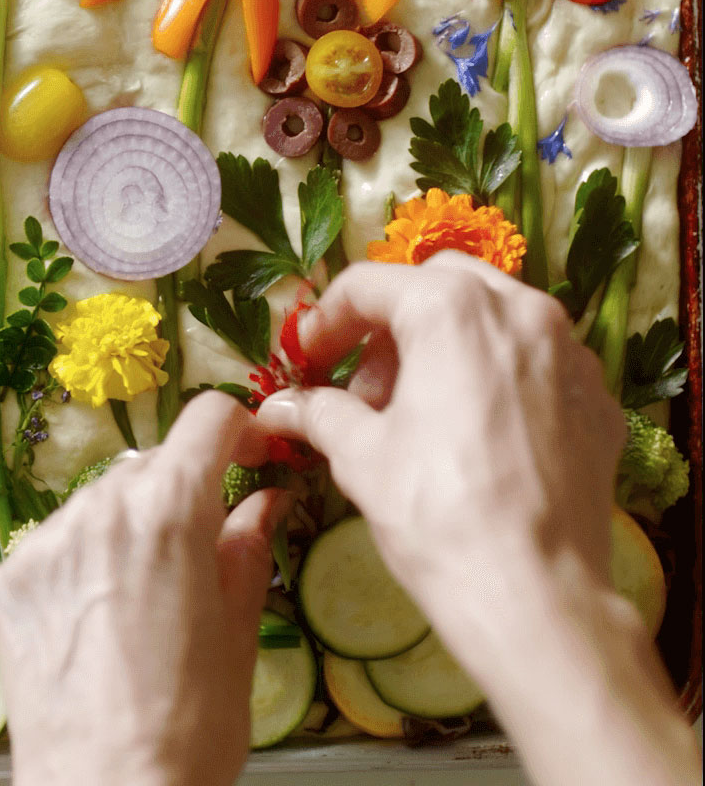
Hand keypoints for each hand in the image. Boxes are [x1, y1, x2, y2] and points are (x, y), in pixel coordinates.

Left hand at [0, 391, 292, 785]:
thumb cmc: (190, 724)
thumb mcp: (238, 630)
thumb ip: (248, 545)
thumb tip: (265, 499)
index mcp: (169, 510)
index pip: (207, 418)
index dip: (241, 428)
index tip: (254, 452)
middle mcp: (100, 508)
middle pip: (151, 462)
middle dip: (184, 486)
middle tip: (203, 540)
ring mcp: (46, 540)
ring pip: (99, 500)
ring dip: (128, 522)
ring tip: (145, 590)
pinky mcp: (10, 576)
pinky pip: (55, 541)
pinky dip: (82, 557)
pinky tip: (97, 613)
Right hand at [256, 252, 698, 785]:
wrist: (534, 592)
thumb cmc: (434, 511)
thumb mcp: (358, 455)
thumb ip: (318, 412)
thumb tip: (278, 408)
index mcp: (451, 309)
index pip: (369, 285)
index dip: (325, 321)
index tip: (307, 362)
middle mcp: (520, 310)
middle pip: (438, 285)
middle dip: (392, 324)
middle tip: (363, 386)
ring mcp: (570, 354)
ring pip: (495, 318)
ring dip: (446, 346)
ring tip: (417, 412)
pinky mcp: (598, 401)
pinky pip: (536, 365)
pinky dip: (497, 379)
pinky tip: (474, 436)